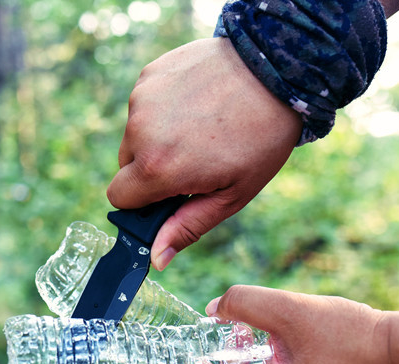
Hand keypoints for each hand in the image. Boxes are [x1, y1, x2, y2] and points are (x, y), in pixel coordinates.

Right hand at [107, 38, 301, 269]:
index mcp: (158, 168)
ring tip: (202, 126)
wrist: (280, 69)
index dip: (142, 202)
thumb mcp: (232, 195)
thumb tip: (154, 259)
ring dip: (157, 136)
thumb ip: (187, 227)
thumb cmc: (262, 138)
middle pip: (126, 165)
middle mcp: (141, 132)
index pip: (119, 198)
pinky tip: (198, 102)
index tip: (168, 195)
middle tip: (194, 159)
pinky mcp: (150, 74)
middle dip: (151, 168)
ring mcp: (142, 99)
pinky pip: (144, 104)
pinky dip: (164, 108)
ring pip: (136, 133)